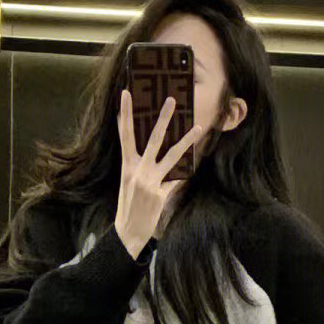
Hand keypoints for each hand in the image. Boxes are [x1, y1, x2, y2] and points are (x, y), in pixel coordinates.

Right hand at [115, 89, 204, 260]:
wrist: (128, 230)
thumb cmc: (128, 202)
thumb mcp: (126, 179)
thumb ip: (133, 160)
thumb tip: (137, 141)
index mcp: (127, 164)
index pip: (125, 134)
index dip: (125, 114)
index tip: (126, 94)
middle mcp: (138, 171)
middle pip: (153, 139)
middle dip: (163, 118)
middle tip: (172, 100)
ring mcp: (151, 182)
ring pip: (172, 157)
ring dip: (186, 141)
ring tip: (198, 127)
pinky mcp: (161, 195)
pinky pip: (177, 180)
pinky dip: (185, 172)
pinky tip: (196, 161)